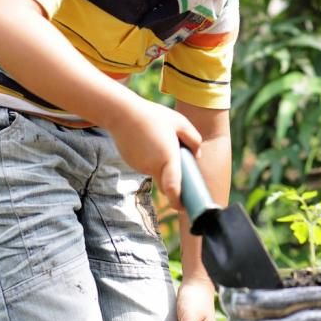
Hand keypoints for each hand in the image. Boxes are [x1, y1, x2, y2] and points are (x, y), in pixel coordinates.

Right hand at [108, 95, 201, 209]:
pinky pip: (146, 166)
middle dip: (174, 183)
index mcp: (168, 158)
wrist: (122, 113)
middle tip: (180, 168)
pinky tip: (149, 142)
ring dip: (162, 166)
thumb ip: (193, 139)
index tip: (183, 207)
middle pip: (166, 184)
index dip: (178, 201)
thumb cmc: (153, 116)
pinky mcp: (132, 163)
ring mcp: (141, 166)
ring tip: (160, 142)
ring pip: (156, 173)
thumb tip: (197, 155)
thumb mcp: (180, 122)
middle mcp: (153, 166)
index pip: (173, 188)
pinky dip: (151, 160)